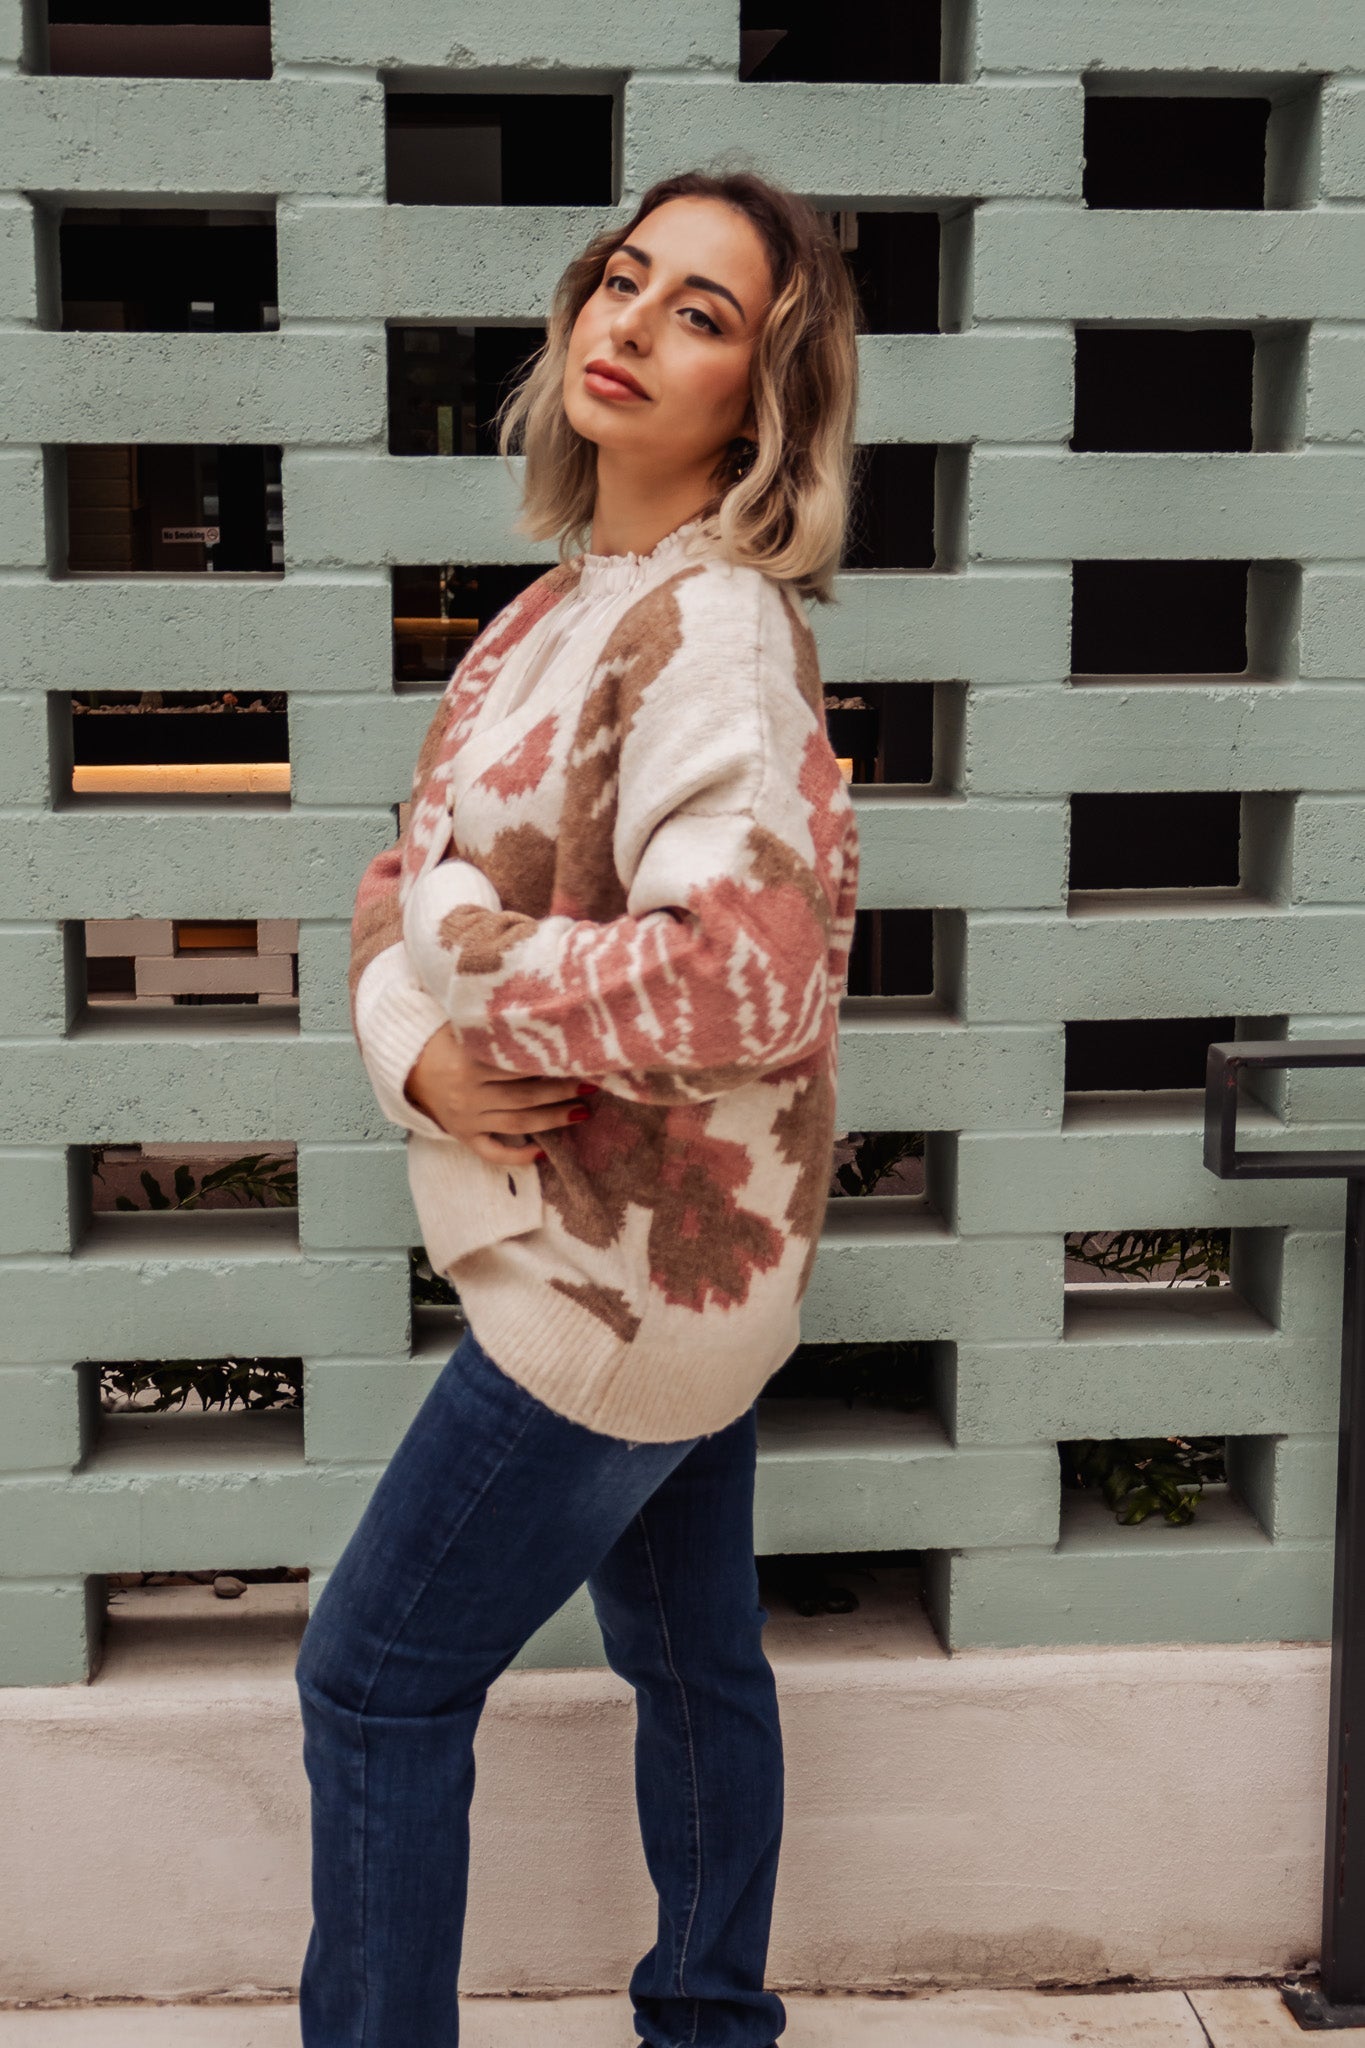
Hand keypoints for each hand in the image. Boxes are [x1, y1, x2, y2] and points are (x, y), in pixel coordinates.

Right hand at [402, 1023, 593, 1164]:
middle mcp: (467, 1094)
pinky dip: (518, 1156)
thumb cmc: (443, 1038)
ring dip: (552, 1119)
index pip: (518, 1066)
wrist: (407, 1065)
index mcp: (468, 1062)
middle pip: (524, 1096)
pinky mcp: (463, 1136)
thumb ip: (495, 1024)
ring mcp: (465, 1118)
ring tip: (581, 1112)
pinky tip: (544, 1153)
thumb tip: (541, 1014)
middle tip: (590, 1086)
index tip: (578, 1059)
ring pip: (516, 1123)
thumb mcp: (464, 1025)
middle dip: (561, 1092)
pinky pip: (492, 1153)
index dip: (550, 1064)